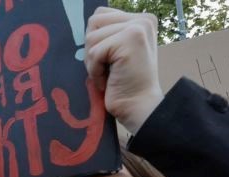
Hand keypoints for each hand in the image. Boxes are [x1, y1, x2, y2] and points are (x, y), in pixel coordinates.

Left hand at [85, 7, 164, 133]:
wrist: (138, 107)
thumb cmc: (124, 85)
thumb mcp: (116, 53)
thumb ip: (107, 34)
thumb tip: (86, 28)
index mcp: (140, 20)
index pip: (100, 16)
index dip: (95, 41)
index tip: (109, 61)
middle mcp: (143, 19)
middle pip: (94, 23)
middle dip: (92, 50)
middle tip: (106, 68)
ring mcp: (138, 28)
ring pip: (91, 37)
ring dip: (93, 62)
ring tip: (108, 75)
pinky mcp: (130, 40)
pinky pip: (94, 52)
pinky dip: (95, 71)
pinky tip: (109, 80)